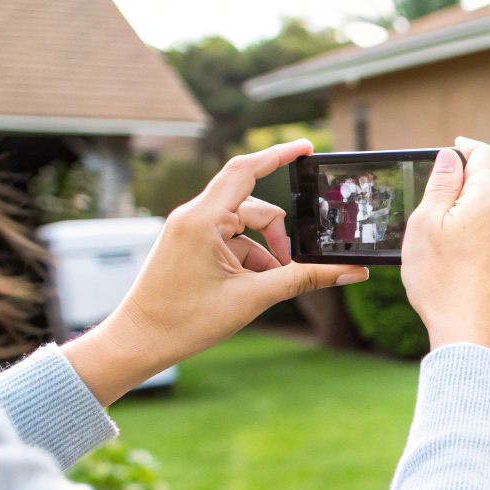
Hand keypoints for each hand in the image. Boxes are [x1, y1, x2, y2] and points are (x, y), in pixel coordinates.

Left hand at [64, 140, 367, 403]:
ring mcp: (190, 230)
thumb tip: (350, 271)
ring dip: (264, 253)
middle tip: (290, 269)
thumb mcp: (254, 297)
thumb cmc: (184, 321)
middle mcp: (194, 217)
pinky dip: (248, 260)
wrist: (138, 342)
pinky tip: (250, 289)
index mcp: (202, 220)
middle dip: (278, 236)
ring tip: (265, 288)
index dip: (279, 155)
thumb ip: (305, 279)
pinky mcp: (190, 244)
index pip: (245, 170)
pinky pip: (230, 240)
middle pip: (254, 207)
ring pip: (244, 227)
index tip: (308, 148)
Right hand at [401, 137, 489, 355]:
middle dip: (460, 192)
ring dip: (467, 222)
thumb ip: (441, 184)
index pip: (484, 155)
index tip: (453, 149)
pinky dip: (475, 246)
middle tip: (431, 208)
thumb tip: (451, 156)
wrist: (468, 334)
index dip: (465, 148)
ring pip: (488, 219)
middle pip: (485, 189)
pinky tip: (456, 266)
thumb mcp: (425, 223)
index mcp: (488, 200)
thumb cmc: (440, 280)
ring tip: (439, 247)